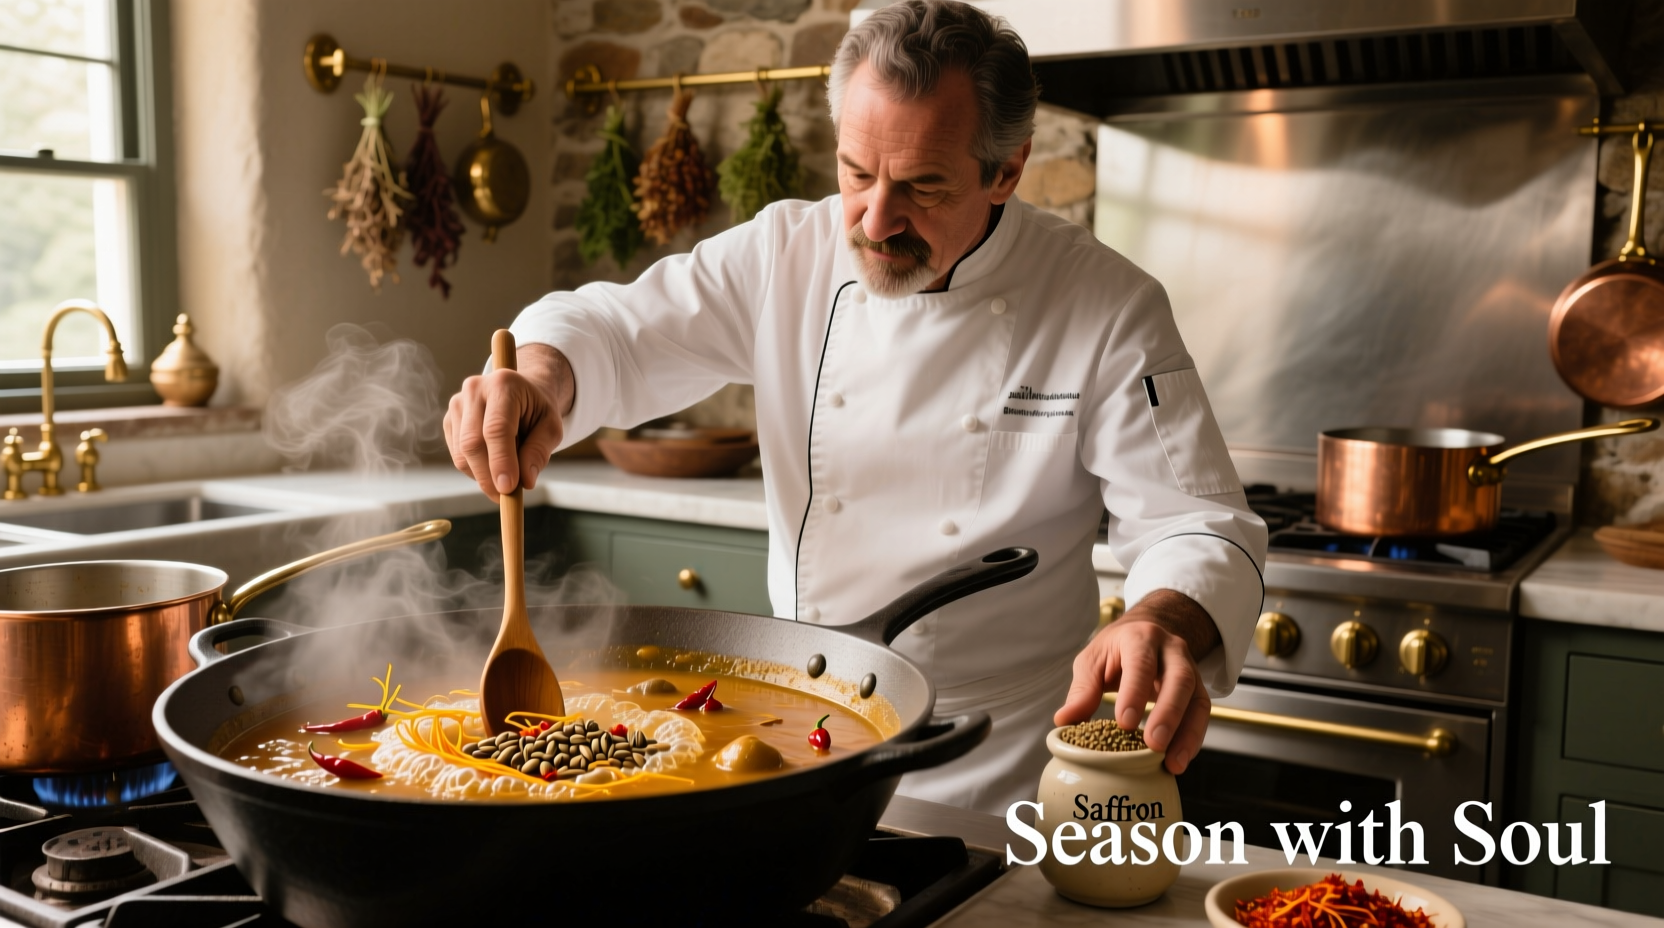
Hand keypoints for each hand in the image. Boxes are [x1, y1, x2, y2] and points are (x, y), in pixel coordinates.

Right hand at [443, 343, 574, 500]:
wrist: (522, 392)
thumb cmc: (537, 410)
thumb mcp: (551, 427)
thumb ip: (539, 451)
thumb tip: (525, 481)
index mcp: (503, 384)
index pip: (497, 429)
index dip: (501, 461)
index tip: (508, 489)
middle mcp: (475, 389)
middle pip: (472, 443)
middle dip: (488, 476)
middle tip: (505, 497)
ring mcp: (457, 404)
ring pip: (462, 454)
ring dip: (482, 476)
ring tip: (506, 478)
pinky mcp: (449, 420)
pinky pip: (457, 456)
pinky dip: (475, 470)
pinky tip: (493, 465)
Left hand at [1054, 589, 1219, 774]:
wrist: (1148, 631)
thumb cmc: (1116, 649)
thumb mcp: (1093, 660)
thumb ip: (1082, 689)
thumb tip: (1064, 721)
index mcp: (1140, 638)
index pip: (1141, 662)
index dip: (1135, 693)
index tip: (1124, 723)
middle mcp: (1171, 650)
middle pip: (1179, 679)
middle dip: (1169, 714)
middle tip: (1154, 745)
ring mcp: (1190, 669)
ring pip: (1198, 699)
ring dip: (1187, 733)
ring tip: (1173, 763)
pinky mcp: (1198, 689)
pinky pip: (1203, 714)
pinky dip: (1193, 738)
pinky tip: (1179, 759)